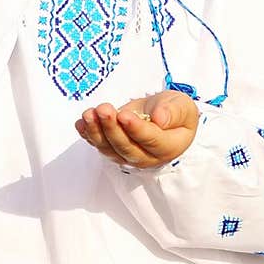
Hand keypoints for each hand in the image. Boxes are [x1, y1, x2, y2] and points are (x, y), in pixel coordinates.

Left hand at [74, 90, 199, 168]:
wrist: (162, 116)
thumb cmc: (174, 111)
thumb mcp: (182, 106)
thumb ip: (173, 112)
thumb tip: (160, 119)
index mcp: (168, 147)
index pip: (151, 141)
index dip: (136, 129)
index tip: (124, 115)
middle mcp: (147, 157)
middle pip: (126, 148)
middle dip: (112, 129)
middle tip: (103, 110)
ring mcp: (127, 155)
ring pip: (109, 148)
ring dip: (96, 131)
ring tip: (89, 114)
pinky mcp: (113, 148)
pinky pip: (99, 144)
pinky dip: (88, 134)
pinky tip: (81, 123)